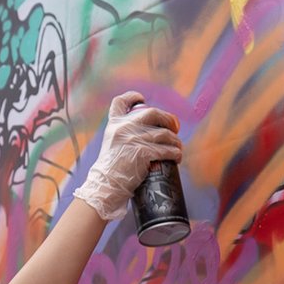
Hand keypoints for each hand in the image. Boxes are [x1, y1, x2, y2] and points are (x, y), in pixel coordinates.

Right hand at [72, 91, 183, 220]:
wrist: (106, 185)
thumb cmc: (111, 169)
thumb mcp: (112, 144)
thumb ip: (123, 135)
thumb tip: (146, 132)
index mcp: (114, 124)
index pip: (120, 102)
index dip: (132, 97)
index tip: (141, 99)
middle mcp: (123, 128)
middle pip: (152, 113)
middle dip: (168, 119)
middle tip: (174, 128)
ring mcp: (133, 140)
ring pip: (164, 134)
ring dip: (175, 141)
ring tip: (178, 148)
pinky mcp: (142, 153)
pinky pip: (166, 150)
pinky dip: (175, 153)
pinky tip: (177, 157)